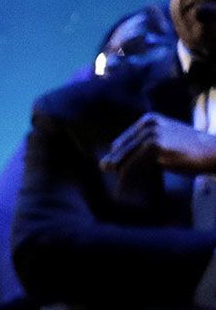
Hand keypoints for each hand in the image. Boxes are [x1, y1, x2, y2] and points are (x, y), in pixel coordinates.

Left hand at [101, 115, 215, 183]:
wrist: (213, 151)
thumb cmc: (189, 150)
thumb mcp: (164, 142)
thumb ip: (140, 148)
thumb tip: (104, 164)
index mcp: (149, 120)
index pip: (121, 142)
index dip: (116, 157)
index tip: (107, 169)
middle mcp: (148, 124)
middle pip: (120, 150)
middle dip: (113, 165)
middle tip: (104, 175)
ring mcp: (152, 134)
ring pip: (124, 159)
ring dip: (119, 174)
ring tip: (116, 188)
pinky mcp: (155, 146)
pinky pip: (132, 166)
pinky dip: (126, 179)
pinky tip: (122, 189)